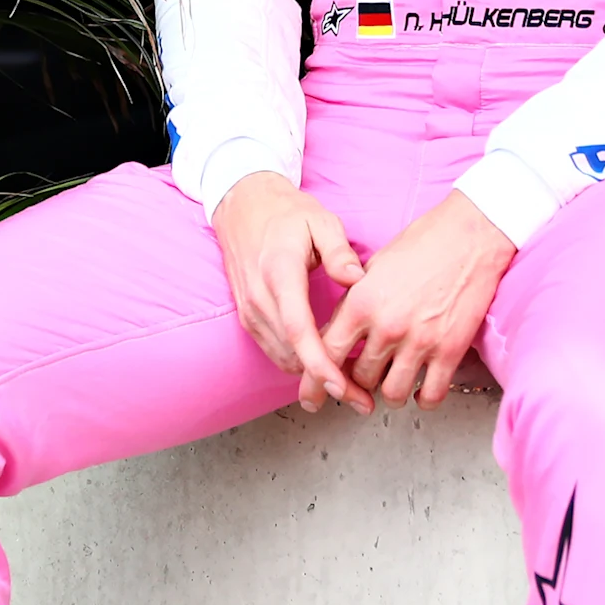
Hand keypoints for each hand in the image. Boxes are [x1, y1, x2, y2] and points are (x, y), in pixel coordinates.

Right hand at [211, 172, 366, 413]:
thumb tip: (358, 279)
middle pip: (292, 356)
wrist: (242, 205)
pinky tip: (325, 367)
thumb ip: (338, 250)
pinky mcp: (248, 317)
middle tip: (363, 399)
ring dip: (313, 378)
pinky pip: (274, 351)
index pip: (299, 330)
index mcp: (280, 274)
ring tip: (350, 389)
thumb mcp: (319, 220)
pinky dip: (299, 364)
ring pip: (282, 359)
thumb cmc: (285, 212)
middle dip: (326, 382)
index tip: (343, 387)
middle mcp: (260, 299)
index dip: (321, 364)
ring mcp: (251, 311)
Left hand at [322, 192, 516, 411]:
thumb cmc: (422, 245)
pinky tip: (421, 390)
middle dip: (360, 380)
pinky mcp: (450, 350)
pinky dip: (424, 399)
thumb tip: (334, 334)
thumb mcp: (373, 268)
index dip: (315, 380)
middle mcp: (387, 326)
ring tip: (393, 380)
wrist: (470, 235)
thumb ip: (352, 303)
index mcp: (361, 303)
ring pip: (392, 393)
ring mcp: (420, 341)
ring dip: (390, 392)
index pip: (327, 353)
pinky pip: (431, 395)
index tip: (314, 394)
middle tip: (366, 376)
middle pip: (360, 378)